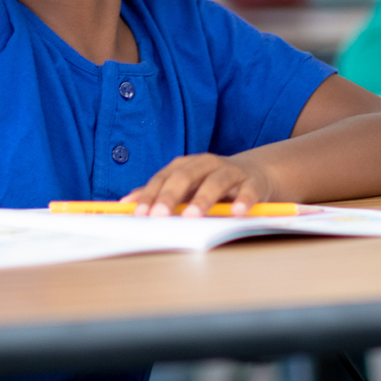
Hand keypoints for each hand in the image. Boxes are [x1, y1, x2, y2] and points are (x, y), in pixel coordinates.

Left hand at [121, 152, 278, 216]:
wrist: (253, 173)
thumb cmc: (210, 183)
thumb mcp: (185, 187)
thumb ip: (159, 194)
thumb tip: (127, 203)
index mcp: (186, 165)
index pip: (163, 178)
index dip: (150, 194)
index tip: (138, 213)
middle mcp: (206, 164)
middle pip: (185, 176)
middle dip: (170, 196)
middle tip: (159, 215)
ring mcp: (231, 171)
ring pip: (215, 181)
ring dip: (203, 198)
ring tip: (192, 216)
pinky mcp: (253, 182)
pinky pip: (248, 190)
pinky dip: (243, 200)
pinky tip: (237, 212)